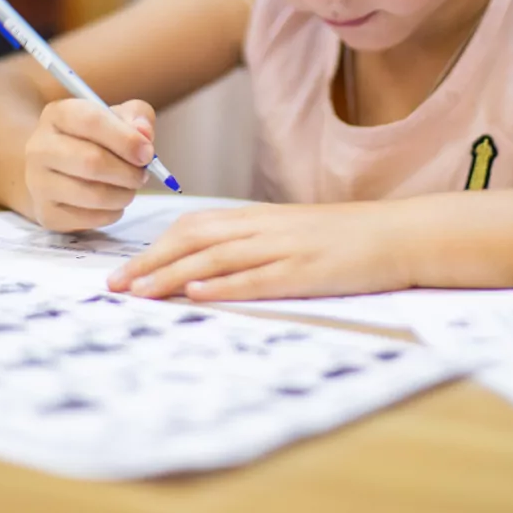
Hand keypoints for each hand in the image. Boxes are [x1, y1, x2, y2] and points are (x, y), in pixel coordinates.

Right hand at [24, 99, 155, 231]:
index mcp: (57, 115)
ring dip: (124, 194)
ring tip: (129, 188)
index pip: (91, 121)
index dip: (125, 139)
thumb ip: (137, 117)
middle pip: (91, 162)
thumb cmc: (95, 139)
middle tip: (142, 175)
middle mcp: (40, 147)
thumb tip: (144, 135)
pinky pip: (90, 219)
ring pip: (93, 195)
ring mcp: (39, 183)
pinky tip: (113, 202)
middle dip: (128, 172)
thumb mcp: (118, 117)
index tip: (147, 153)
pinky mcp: (47, 214)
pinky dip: (112, 213)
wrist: (59, 170)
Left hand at [107, 202, 414, 301]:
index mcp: (259, 218)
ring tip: (140, 293)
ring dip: (173, 275)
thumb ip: (253, 243)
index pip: (194, 225)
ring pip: (216, 258)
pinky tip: (198, 294)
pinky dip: (224, 286)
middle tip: (114, 285)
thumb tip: (208, 266)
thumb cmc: (345, 238)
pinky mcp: (304, 272)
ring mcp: (283, 249)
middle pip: (194, 240)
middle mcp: (264, 229)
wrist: (397, 234)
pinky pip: (257, 278)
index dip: (155, 246)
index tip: (125, 269)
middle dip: (149, 262)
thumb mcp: (292, 232)